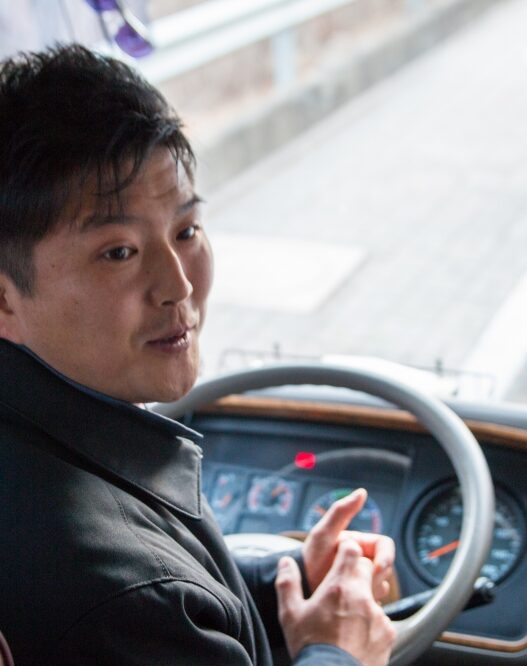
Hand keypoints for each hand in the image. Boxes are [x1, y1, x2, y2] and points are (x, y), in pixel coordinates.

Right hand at [275, 540, 395, 665]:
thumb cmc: (311, 648)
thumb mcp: (290, 615)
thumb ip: (288, 583)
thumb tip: (285, 562)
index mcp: (339, 586)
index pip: (352, 549)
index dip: (346, 549)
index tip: (339, 556)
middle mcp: (362, 596)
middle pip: (367, 567)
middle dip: (356, 570)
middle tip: (340, 586)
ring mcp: (378, 615)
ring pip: (375, 593)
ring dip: (363, 597)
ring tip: (346, 617)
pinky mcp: (388, 634)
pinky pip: (382, 618)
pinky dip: (371, 621)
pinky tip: (356, 634)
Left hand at [302, 488, 394, 600]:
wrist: (298, 591)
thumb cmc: (310, 559)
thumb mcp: (323, 534)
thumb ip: (340, 512)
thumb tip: (362, 492)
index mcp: (359, 543)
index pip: (385, 546)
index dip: (385, 558)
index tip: (375, 569)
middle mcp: (362, 560)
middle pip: (385, 567)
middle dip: (375, 577)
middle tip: (357, 584)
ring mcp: (362, 579)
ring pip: (382, 584)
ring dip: (371, 591)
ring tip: (349, 594)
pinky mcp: (359, 598)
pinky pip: (374, 600)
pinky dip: (367, 603)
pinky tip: (351, 605)